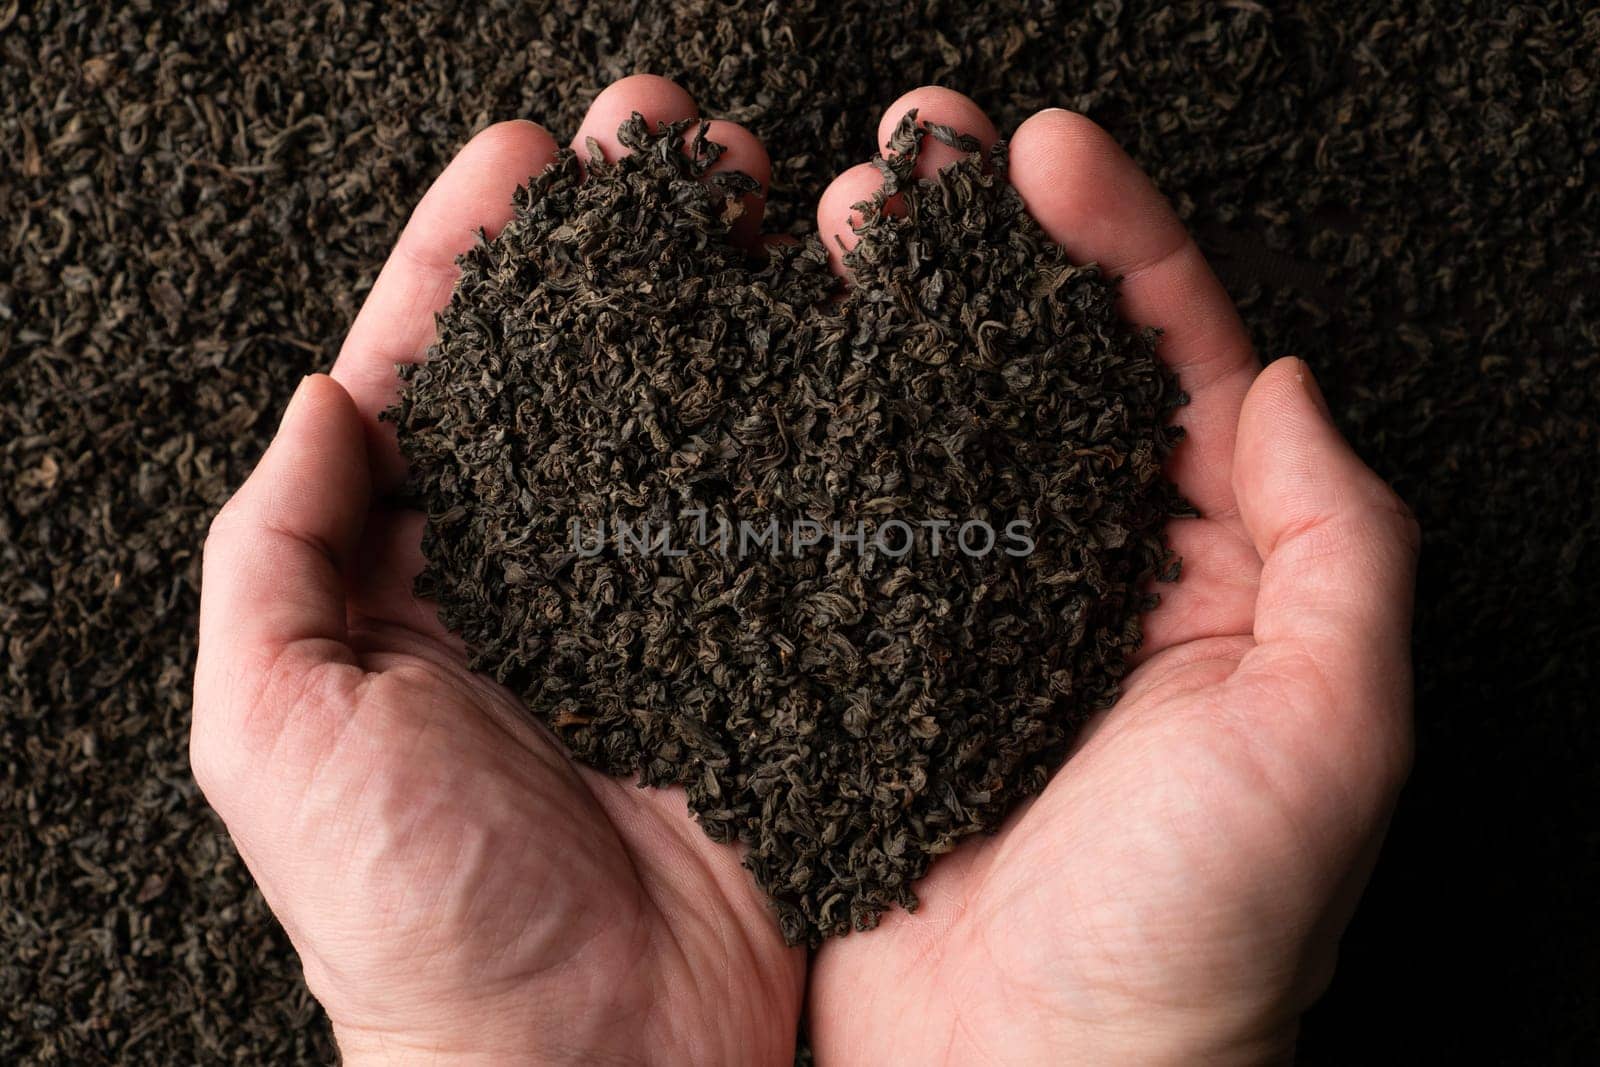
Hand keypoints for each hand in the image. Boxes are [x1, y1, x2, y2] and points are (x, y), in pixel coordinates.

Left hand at [191, 77, 803, 1064]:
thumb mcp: (274, 736)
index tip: (520, 159)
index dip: (472, 256)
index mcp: (421, 576)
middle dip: (617, 240)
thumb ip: (274, 557)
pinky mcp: (769, 651)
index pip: (443, 373)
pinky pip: (793, 516)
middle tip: (664, 135)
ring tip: (764, 192)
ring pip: (697, 413)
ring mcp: (671, 602)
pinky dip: (818, 422)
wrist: (584, 1066)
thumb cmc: (413, 921)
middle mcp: (552, 569)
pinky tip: (845, 338)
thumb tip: (324, 395)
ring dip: (724, 295)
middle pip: (584, 365)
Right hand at [804, 90, 1418, 1063]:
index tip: (1043, 152)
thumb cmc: (1201, 943)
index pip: (1173, 361)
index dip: (1117, 242)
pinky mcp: (862, 670)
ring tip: (818, 222)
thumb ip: (1339, 552)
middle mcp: (1083, 578)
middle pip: (1038, 368)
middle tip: (912, 156)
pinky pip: (834, 530)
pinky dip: (799, 445)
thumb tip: (1287, 385)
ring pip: (925, 429)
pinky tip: (755, 376)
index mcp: (1208, 574)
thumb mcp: (1325, 740)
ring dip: (882, 318)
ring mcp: (963, 617)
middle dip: (983, 246)